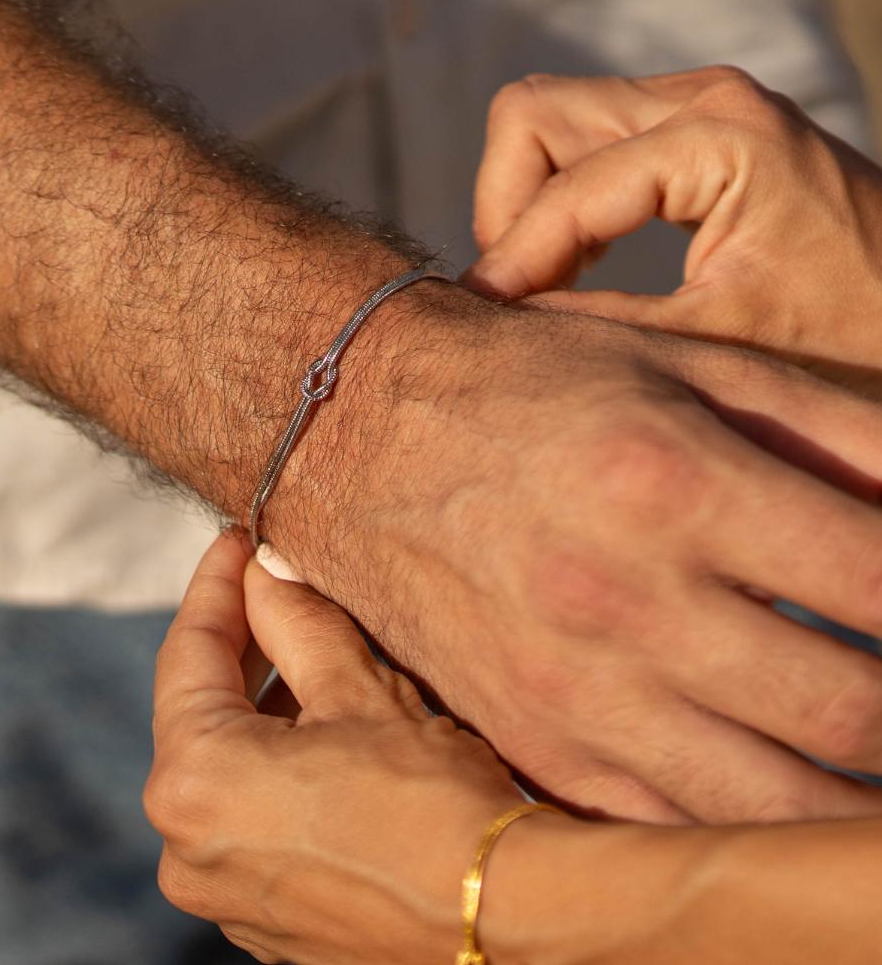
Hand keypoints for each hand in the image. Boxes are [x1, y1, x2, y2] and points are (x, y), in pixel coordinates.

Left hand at [144, 531, 522, 964]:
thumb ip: (297, 621)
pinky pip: (249, 821)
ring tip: (308, 653)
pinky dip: (275, 769)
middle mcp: (186, 849)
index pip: (186, 654)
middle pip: (200, 713)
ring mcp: (224, 895)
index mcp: (193, 783)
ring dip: (261, 709)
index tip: (238, 542)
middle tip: (272, 586)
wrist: (509, 919)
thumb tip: (267, 570)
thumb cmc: (432, 803)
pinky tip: (322, 733)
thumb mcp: (360, 691)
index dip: (215, 586)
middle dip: (241, 646)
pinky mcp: (266, 921)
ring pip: (227, 769)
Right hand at [269, 283, 881, 824]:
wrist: (359, 433)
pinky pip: (675, 825)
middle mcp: (622, 602)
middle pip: (854, 717)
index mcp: (672, 486)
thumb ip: (834, 428)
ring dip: (852, 790)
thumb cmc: (526, 386)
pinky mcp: (531, 740)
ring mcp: (571, 690)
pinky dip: (748, 819)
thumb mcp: (681, 365)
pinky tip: (769, 770)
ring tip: (857, 740)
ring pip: (774, 806)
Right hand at [464, 66, 881, 394]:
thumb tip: (503, 325)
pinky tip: (577, 266)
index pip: (566, 186)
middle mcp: (704, 98)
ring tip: (542, 286)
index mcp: (721, 137)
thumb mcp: (720, 345)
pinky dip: (561, 200)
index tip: (482, 319)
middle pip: (535, 115)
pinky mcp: (691, 127)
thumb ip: (603, 328)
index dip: (512, 258)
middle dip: (507, 210)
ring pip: (549, 120)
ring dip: (528, 203)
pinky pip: (585, 140)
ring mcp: (697, 104)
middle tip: (516, 292)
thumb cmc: (851, 336)